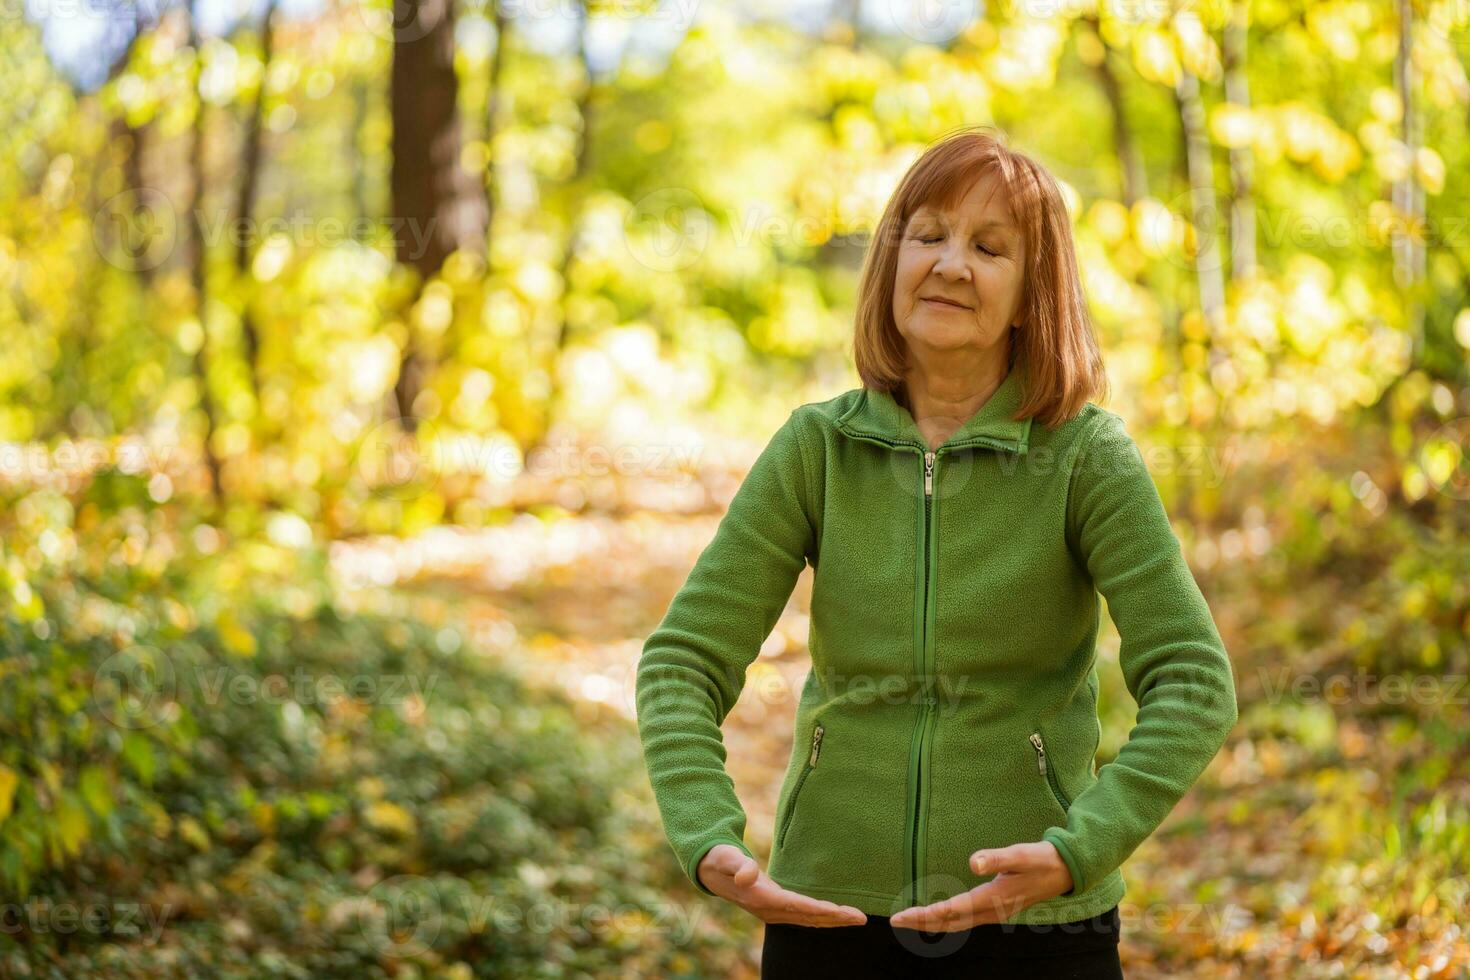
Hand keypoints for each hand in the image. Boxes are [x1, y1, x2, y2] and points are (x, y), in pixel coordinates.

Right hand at [696, 844, 867, 926]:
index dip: (821, 909)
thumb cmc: (722, 860)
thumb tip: (748, 875)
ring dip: (833, 920)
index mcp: (763, 898)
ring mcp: (774, 912)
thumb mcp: (727, 858)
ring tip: (856, 919)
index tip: (843, 912)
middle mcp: (771, 910)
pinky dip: (822, 917)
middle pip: (809, 918)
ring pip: (809, 920)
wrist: (711, 871)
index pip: (798, 906)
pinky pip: (804, 916)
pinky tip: (837, 916)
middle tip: (861, 918)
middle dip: (836, 919)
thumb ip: (738, 865)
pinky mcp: (777, 908)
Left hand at [889, 841, 1072, 932]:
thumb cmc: (1041, 860)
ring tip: (909, 920)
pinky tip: (937, 917)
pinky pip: (965, 920)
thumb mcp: (1021, 854)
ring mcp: (995, 912)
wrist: (1065, 871)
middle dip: (922, 922)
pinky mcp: (997, 908)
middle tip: (896, 920)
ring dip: (932, 923)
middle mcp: (992, 911)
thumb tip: (973, 863)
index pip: (952, 910)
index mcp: (993, 898)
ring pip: (957, 924)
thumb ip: (997, 858)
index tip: (903, 915)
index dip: (926, 913)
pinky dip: (946, 920)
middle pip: (950, 923)